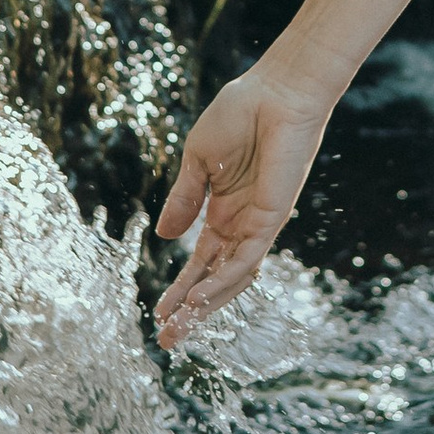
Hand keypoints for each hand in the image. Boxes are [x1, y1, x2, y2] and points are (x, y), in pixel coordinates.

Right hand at [151, 65, 333, 349]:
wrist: (276, 91)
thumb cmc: (240, 113)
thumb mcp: (197, 161)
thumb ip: (184, 200)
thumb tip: (165, 238)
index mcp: (224, 210)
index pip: (201, 262)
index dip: (180, 289)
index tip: (158, 315)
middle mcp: (243, 224)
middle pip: (216, 279)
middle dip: (192, 311)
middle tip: (167, 341)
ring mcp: (259, 223)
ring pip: (232, 278)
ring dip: (205, 305)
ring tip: (177, 329)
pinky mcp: (272, 216)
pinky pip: (247, 258)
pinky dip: (224, 281)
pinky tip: (199, 298)